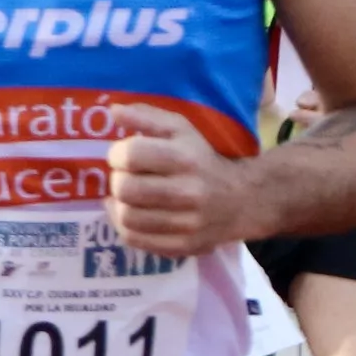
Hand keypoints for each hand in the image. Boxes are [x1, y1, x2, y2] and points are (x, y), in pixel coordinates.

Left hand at [104, 103, 251, 256]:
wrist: (242, 199)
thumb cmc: (201, 159)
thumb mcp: (180, 129)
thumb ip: (146, 116)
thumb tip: (112, 111)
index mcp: (185, 157)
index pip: (131, 155)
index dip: (117, 154)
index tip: (123, 156)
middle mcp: (188, 191)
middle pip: (124, 189)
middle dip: (118, 180)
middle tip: (126, 177)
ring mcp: (187, 222)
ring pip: (127, 217)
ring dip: (119, 205)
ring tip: (129, 197)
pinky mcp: (184, 245)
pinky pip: (134, 239)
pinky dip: (125, 226)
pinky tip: (132, 214)